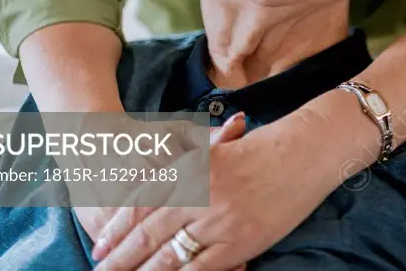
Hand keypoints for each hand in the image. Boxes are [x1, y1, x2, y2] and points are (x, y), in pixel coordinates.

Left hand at [92, 115, 336, 270]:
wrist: (305, 151)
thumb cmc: (261, 148)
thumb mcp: (213, 151)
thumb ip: (182, 169)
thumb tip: (145, 191)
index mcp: (187, 169)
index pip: (140, 204)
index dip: (117, 229)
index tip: (100, 248)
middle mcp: (198, 194)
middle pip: (147, 234)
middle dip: (120, 258)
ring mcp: (218, 220)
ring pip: (169, 256)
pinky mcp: (239, 240)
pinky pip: (200, 268)